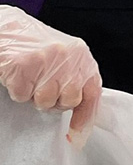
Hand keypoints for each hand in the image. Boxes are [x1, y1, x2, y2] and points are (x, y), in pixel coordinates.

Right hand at [0, 5, 100, 142]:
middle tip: (44, 90)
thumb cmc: (37, 48)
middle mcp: (69, 58)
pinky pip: (22, 96)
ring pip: (45, 101)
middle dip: (55, 102)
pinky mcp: (24, 66)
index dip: (85, 117)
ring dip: (35, 97)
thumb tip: (81, 119)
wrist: (8, 29)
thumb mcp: (66, 61)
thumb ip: (76, 81)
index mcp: (83, 57)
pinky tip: (18, 75)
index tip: (77, 135)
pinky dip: (18, 90)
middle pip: (69, 101)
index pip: (92, 93)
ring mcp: (47, 61)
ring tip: (31, 80)